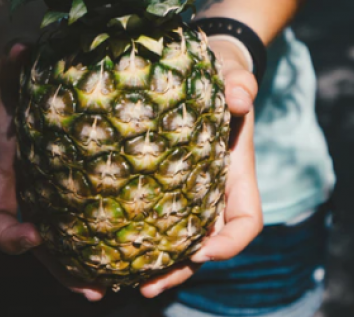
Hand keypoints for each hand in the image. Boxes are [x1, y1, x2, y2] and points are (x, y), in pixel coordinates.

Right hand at [0, 40, 106, 301]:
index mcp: (5, 160)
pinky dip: (104, 227)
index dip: (8, 233)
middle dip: (60, 269)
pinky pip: (86, 206)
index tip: (34, 234)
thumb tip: (18, 47)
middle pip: (36, 241)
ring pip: (64, 233)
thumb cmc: (15, 58)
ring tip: (123, 281)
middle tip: (95, 289)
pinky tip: (137, 236)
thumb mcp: (10, 52)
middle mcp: (25, 179)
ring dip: (87, 261)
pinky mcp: (75, 167)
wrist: (22, 52)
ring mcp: (49, 178)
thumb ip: (11, 53)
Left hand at [139, 40, 262, 297]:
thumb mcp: (234, 73)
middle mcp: (214, 190)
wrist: (206, 68)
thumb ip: (241, 82)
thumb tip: (240, 97)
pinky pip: (155, 215)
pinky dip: (138, 234)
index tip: (203, 249)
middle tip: (147, 285)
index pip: (245, 221)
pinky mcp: (164, 181)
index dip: (230, 243)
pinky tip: (108, 244)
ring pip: (178, 238)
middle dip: (181, 268)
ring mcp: (190, 189)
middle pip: (207, 244)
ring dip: (156, 262)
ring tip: (121, 279)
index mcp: (237, 173)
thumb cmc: (223, 74)